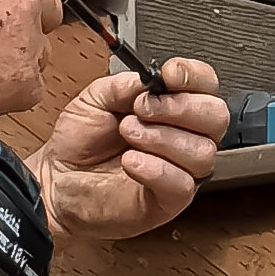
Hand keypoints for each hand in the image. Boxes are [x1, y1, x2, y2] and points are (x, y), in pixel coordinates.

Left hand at [37, 52, 228, 240]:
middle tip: (142, 109)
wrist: (57, 180)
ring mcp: (180, 170)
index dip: (194, 76)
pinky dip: (157, 169)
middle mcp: (183, 137)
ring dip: (162, 138)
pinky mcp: (169, 201)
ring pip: (202, 152)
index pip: (206, 85)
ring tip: (129, 135)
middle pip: (216, 117)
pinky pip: (182, 184)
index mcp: (172, 107)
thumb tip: (152, 79)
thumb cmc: (80, 142)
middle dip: (180, 107)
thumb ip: (126, 84)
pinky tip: (131, 162)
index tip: (169, 74)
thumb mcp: (96, 97)